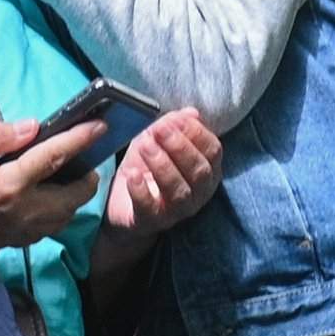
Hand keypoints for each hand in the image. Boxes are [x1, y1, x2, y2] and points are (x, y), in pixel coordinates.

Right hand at [0, 117, 104, 254]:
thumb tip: (32, 127)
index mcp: (9, 184)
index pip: (54, 157)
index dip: (80, 139)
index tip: (100, 126)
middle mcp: (21, 211)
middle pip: (72, 197)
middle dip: (87, 179)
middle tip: (86, 162)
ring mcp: (18, 231)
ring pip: (63, 218)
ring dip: (73, 200)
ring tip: (71, 181)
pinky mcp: (11, 242)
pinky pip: (46, 230)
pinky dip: (56, 215)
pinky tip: (48, 202)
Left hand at [99, 109, 222, 264]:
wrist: (121, 202)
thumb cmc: (146, 167)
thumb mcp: (156, 140)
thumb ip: (174, 125)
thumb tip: (191, 113)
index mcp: (206, 170)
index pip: (213, 151)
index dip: (197, 133)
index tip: (176, 120)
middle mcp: (198, 193)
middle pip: (199, 171)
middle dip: (180, 147)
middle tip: (158, 130)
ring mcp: (177, 211)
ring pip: (179, 191)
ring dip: (162, 165)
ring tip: (145, 146)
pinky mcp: (151, 222)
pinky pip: (151, 209)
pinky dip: (142, 191)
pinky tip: (134, 174)